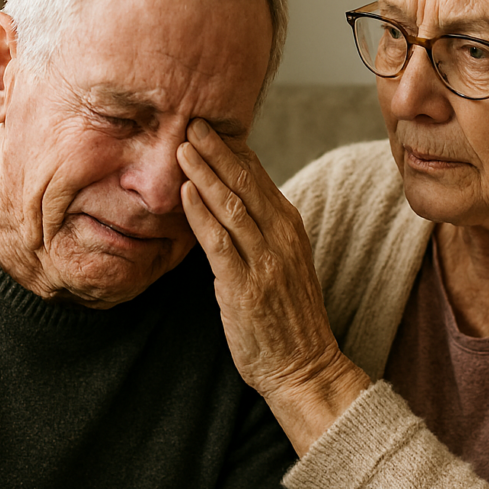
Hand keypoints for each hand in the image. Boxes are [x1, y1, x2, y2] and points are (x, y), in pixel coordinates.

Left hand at [177, 119, 370, 454]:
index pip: (259, 176)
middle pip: (246, 182)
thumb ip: (260, 231)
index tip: (210, 124)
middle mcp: (282, 237)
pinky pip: (221, 242)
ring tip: (183, 146)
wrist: (305, 367)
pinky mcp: (246, 286)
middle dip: (217, 149)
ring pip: (233, 205)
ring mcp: (266, 261)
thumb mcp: (283, 263)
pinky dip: (202, 214)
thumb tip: (228, 200)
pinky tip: (185, 192)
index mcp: (290, 228)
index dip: (233, 149)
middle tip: (192, 120)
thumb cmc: (288, 318)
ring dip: (205, 173)